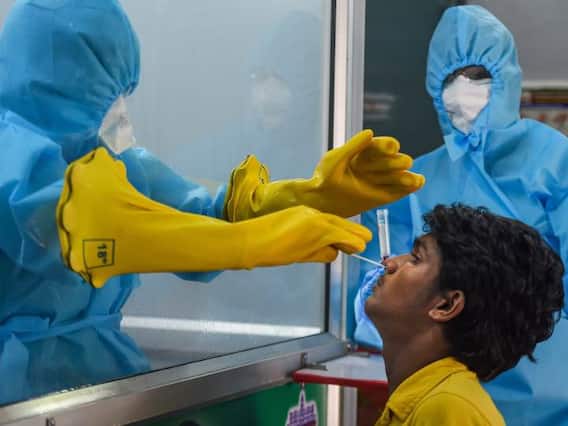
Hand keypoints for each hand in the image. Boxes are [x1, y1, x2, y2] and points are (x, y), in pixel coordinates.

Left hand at [308, 129, 424, 216]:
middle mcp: (376, 164)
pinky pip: (399, 191)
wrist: (321, 200)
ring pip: (398, 176)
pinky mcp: (384, 196)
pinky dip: (410, 187)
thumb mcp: (334, 160)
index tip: (391, 147)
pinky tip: (419, 183)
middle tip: (403, 163)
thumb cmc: (324, 177)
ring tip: (413, 179)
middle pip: (392, 161)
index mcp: (365, 152)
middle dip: (397, 161)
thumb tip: (369, 132)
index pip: (380, 146)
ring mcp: (381, 180)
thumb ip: (351, 147)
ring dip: (406, 176)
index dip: (386, 145)